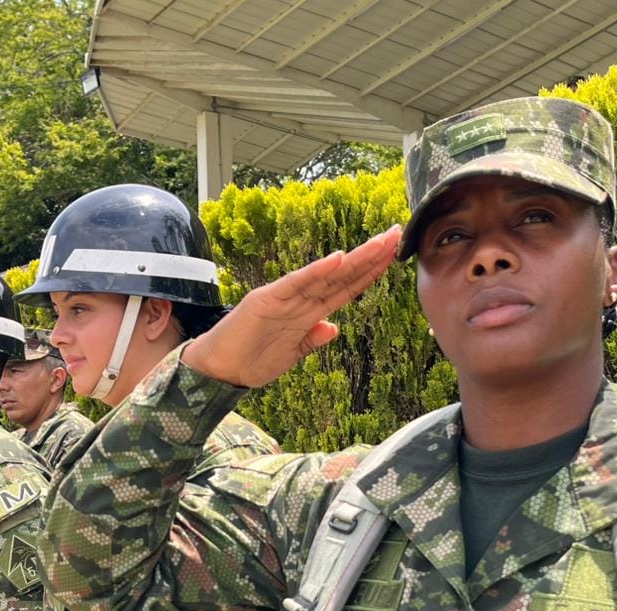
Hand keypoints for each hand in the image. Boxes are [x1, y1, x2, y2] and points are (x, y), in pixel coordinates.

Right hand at [182, 226, 399, 387]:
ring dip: (355, 258)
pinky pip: (297, 284)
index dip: (369, 272)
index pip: (345, 287)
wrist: (219, 370)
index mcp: (307, 312)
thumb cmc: (251, 361)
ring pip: (326, 275)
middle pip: (342, 275)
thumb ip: (312, 339)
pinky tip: (338, 258)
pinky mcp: (266, 300)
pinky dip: (317, 271)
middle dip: (371, 256)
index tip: (392, 256)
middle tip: (397, 234)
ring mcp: (284, 297)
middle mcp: (299, 299)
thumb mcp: (292, 354)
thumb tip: (334, 327)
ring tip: (380, 241)